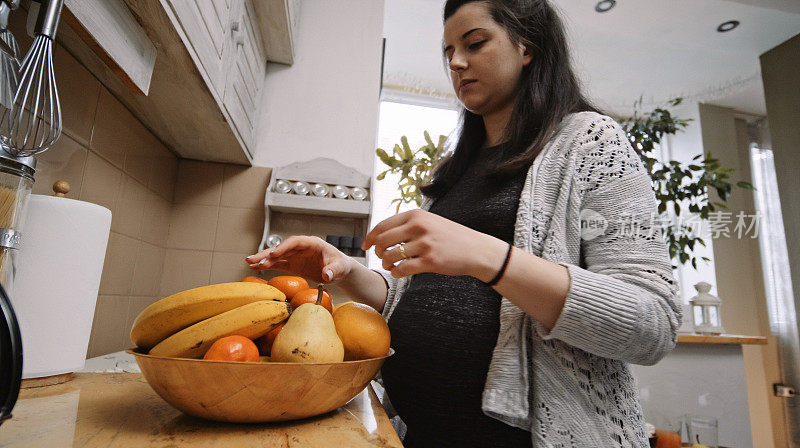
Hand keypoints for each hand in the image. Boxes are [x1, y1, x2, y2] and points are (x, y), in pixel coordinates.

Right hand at [245, 236, 353, 283]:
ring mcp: (296, 256)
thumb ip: (333, 270)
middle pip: (282, 249)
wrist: (340, 271)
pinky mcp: (294, 265)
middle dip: (267, 254)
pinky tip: (255, 268)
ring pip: (277, 257)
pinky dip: (267, 266)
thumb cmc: (341, 265)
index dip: (283, 248)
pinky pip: (278, 265)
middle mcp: (301, 248)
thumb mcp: (340, 268)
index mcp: (312, 243)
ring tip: (250, 264)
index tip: (273, 254)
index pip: (295, 242)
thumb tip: (326, 276)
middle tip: (252, 259)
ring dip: (263, 260)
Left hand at [362, 209, 504, 279]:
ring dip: (386, 263)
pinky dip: (396, 272)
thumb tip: (382, 233)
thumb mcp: (430, 221)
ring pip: (391, 255)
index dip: (370, 237)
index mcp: (416, 215)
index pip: (383, 225)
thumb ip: (408, 224)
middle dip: (377, 251)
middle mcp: (419, 227)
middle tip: (380, 257)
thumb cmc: (451, 237)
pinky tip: (399, 272)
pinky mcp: (430, 261)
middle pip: (383, 241)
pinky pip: (402, 269)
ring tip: (391, 265)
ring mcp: (424, 244)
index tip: (365, 245)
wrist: (476, 250)